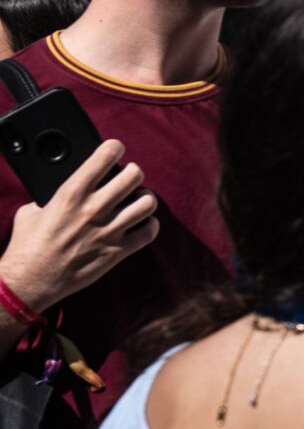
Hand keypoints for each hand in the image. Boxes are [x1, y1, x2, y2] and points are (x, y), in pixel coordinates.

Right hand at [1, 142, 158, 312]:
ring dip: (145, 199)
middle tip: (129, 177)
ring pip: (148, 203)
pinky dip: (150, 225)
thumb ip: (54, 196)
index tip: (116, 149)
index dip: (115, 148)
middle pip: (134, 176)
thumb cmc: (28, 245)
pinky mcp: (117, 251)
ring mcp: (109, 230)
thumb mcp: (32, 210)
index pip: (104, 157)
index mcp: (71, 194)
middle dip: (134, 173)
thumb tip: (67, 189)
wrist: (29, 280)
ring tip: (138, 200)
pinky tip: (143, 223)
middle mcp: (94, 209)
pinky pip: (149, 232)